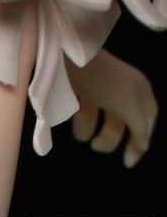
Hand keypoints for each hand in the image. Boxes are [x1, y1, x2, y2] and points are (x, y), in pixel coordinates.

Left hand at [67, 50, 157, 167]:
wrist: (69, 54)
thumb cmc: (104, 82)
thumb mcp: (129, 107)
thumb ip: (139, 128)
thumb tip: (144, 145)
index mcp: (140, 89)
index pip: (147, 120)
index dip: (140, 140)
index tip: (128, 161)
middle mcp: (123, 87)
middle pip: (122, 122)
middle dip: (109, 138)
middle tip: (96, 148)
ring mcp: (101, 85)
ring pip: (99, 116)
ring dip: (90, 128)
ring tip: (80, 134)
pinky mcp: (81, 84)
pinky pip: (83, 106)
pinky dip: (78, 115)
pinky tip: (72, 115)